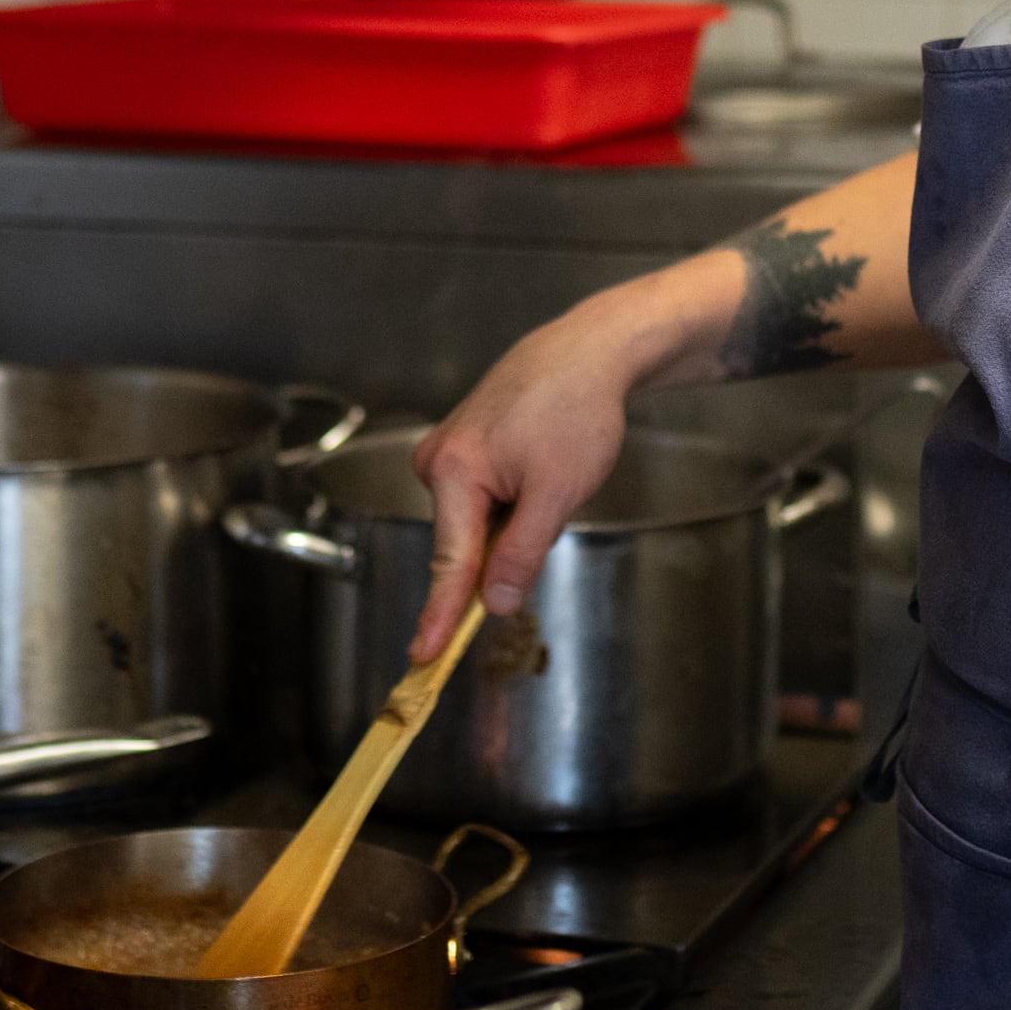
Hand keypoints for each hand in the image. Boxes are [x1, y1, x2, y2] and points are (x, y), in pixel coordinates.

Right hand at [403, 300, 668, 661]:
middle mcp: (436, 461)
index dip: (440, 616)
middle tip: (550, 505)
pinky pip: (481, 498)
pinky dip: (511, 502)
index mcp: (452, 471)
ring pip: (477, 521)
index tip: (423, 657)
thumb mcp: (557, 493)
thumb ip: (522, 552)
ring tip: (550, 474)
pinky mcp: (462, 446)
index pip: (448, 563)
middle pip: (463, 542)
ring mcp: (446, 451)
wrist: (587, 353)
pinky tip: (538, 470)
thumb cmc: (575, 410)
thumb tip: (496, 603)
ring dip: (512, 521)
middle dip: (503, 548)